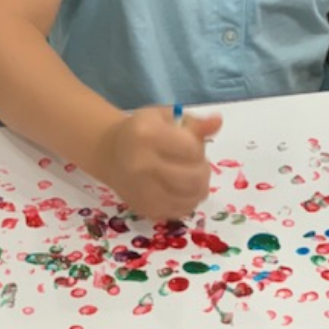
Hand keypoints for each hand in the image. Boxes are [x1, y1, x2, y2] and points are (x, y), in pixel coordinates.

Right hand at [99, 107, 222, 219]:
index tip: (189, 143)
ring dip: (198, 187)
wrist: (111, 154)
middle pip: (194, 178)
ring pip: (192, 198)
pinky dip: (188, 200)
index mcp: (147, 136)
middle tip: (194, 162)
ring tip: (188, 174)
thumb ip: (194, 123)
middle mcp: (142, 166)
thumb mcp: (165, 117)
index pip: (192, 149)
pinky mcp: (146, 210)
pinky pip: (182, 212)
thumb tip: (218, 122)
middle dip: (202, 169)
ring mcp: (143, 192)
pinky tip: (180, 188)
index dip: (198, 147)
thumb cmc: (142, 130)